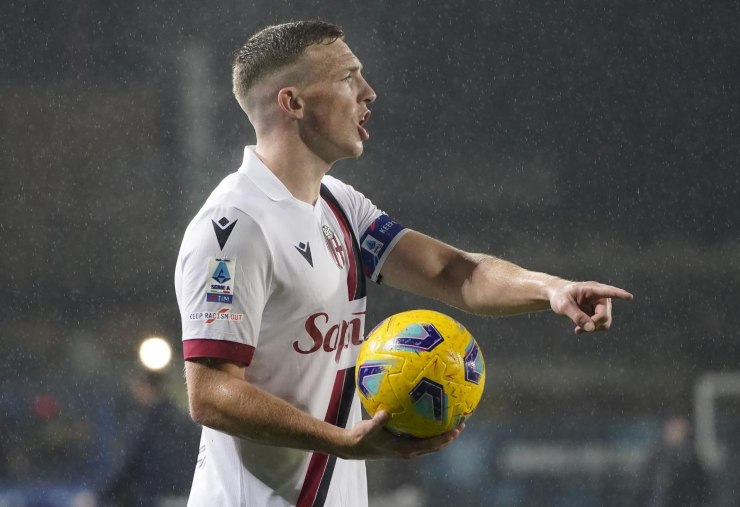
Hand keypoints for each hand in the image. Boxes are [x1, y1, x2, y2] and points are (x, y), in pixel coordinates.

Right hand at [340, 411, 463, 459]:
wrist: (354, 446)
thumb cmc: (362, 438)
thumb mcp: (368, 429)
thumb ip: (377, 422)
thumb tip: (385, 411)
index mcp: (405, 449)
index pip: (431, 446)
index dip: (445, 438)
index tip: (457, 429)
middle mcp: (409, 449)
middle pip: (435, 445)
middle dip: (449, 436)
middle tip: (461, 423)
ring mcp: (406, 446)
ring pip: (430, 441)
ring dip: (442, 433)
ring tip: (452, 418)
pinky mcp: (402, 441)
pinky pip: (420, 435)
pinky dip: (428, 427)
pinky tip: (429, 411)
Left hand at [548, 281, 632, 333]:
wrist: (558, 296)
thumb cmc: (560, 296)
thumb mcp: (563, 306)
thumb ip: (576, 316)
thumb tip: (591, 328)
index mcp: (592, 289)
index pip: (608, 291)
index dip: (619, 294)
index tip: (630, 297)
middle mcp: (601, 297)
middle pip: (604, 316)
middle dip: (592, 324)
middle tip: (577, 329)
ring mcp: (602, 306)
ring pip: (605, 323)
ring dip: (593, 328)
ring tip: (578, 328)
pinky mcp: (600, 313)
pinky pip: (601, 326)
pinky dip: (592, 329)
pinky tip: (580, 328)